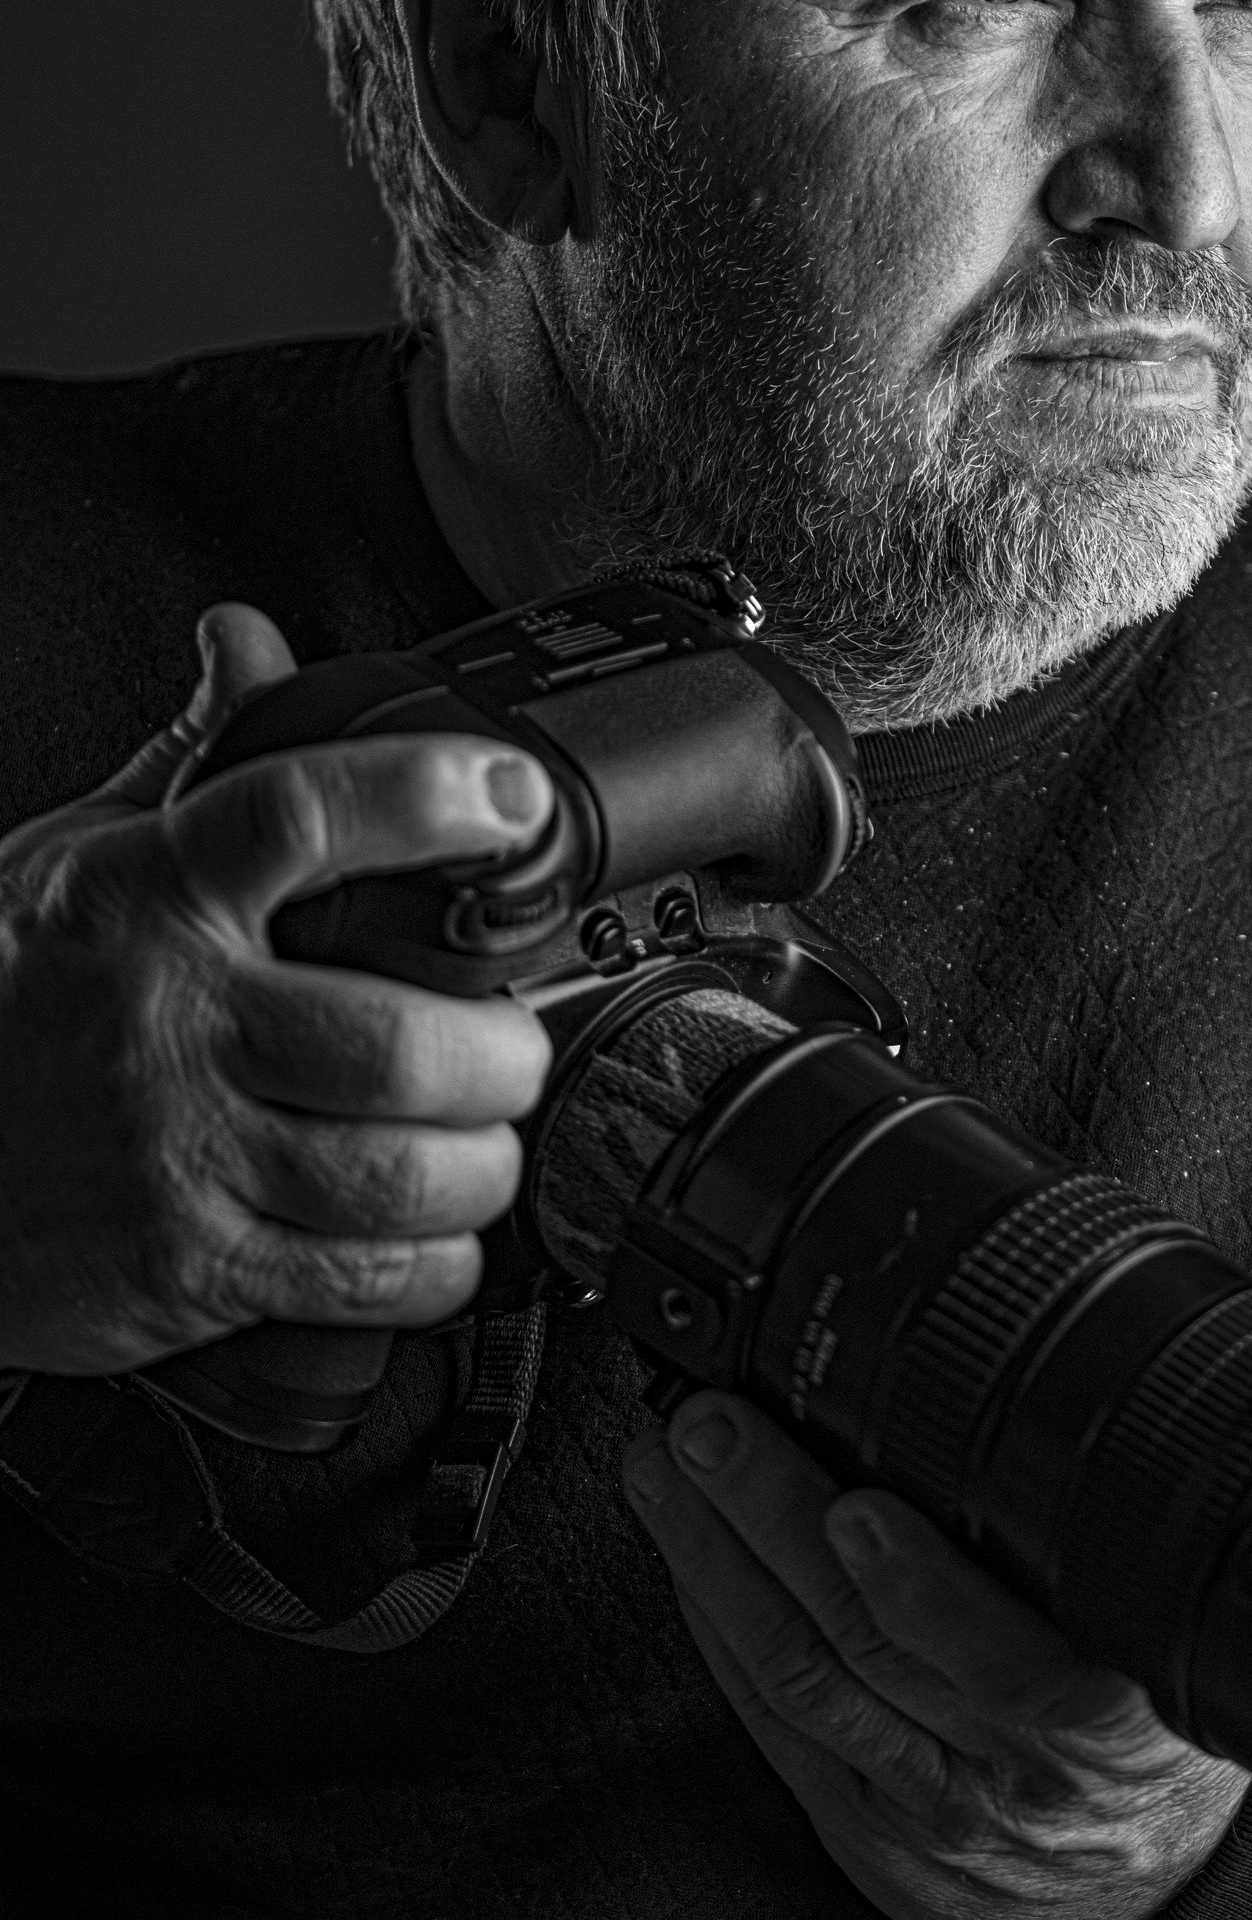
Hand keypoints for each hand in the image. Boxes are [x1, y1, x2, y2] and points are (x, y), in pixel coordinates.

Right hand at [0, 604, 553, 1377]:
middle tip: (508, 1042)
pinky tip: (436, 1231)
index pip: (296, 817)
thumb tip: (251, 643)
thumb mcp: (72, 859)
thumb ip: (189, 757)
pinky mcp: (189, 1269)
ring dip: (481, 1162)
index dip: (423, 798)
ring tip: (482, 1135)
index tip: (511, 797)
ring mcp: (177, 1156)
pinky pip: (364, 1277)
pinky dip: (436, 1261)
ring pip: (396, 1173)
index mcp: (144, 897)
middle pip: (393, 1039)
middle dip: (498, 1050)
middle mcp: (167, 1024)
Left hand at [625, 1392, 1250, 1919]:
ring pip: (799, 1679)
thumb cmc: (1164, 1744)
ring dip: (715, 1563)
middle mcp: (1006, 1777)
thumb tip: (1080, 1405)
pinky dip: (718, 1633)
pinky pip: (773, 1727)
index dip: (924, 1589)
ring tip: (667, 1469)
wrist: (1139, 1905)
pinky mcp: (859, 1835)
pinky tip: (686, 1558)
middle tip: (712, 1427)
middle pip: (866, 1644)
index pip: (1011, 1660)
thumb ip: (1129, 1555)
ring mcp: (920, 1812)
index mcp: (1110, 1724)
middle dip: (772, 1521)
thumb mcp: (1187, 1651)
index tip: (856, 1508)